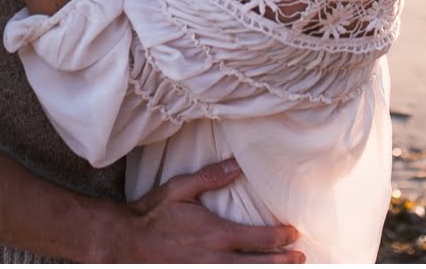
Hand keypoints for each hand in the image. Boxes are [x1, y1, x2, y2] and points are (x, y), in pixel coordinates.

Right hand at [99, 160, 304, 262]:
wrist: (125, 243)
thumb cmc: (152, 214)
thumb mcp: (180, 188)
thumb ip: (211, 177)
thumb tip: (238, 165)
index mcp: (217, 234)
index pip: (261, 239)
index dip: (282, 237)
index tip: (294, 234)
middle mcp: (217, 259)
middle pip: (260, 264)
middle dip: (283, 262)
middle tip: (300, 258)